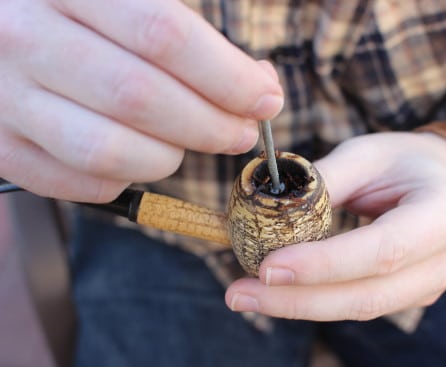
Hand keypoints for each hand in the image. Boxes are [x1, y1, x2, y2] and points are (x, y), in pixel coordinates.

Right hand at [0, 0, 282, 201]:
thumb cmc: (81, 13)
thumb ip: (191, 34)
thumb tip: (259, 85)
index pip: (165, 35)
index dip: (228, 77)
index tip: (265, 99)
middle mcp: (23, 36)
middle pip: (141, 98)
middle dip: (211, 125)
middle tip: (240, 132)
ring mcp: (3, 97)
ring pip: (109, 151)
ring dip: (170, 157)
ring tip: (188, 142)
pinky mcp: (0, 147)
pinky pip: (81, 183)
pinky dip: (128, 178)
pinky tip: (140, 155)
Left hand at [226, 131, 445, 320]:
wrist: (445, 180)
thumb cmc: (403, 161)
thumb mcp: (365, 154)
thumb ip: (323, 181)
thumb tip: (266, 208)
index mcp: (444, 215)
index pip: (382, 250)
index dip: (323, 265)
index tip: (267, 269)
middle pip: (367, 296)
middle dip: (297, 300)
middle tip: (238, 294)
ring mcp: (433, 285)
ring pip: (359, 308)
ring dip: (299, 305)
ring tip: (245, 294)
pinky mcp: (413, 296)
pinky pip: (360, 305)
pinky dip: (315, 300)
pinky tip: (278, 292)